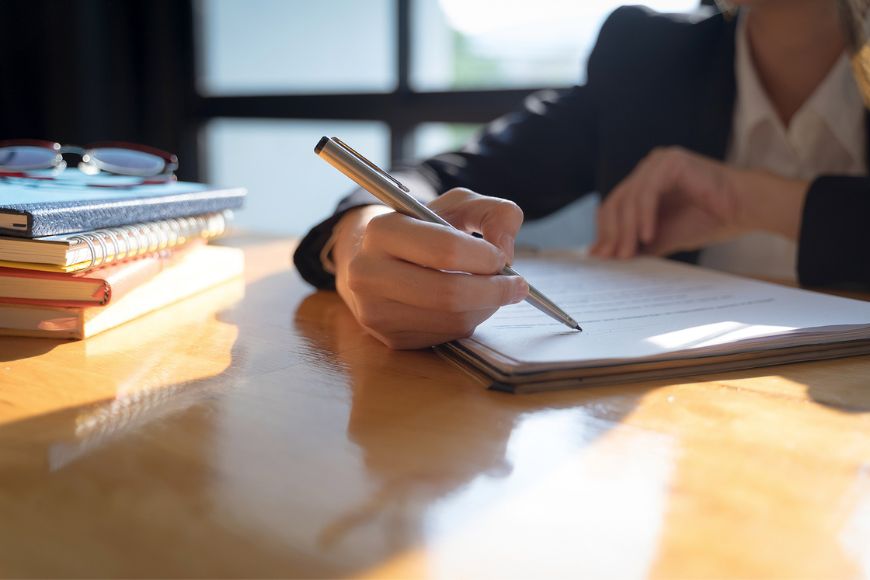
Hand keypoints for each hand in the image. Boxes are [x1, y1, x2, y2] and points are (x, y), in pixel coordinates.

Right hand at [331, 188, 528, 349]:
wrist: (379, 261)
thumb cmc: (425, 231)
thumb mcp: (458, 206)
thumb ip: (493, 213)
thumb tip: (505, 248)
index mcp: (382, 230)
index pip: (446, 249)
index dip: (485, 256)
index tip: (502, 257)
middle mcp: (368, 273)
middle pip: (448, 293)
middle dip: (494, 290)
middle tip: (516, 285)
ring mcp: (376, 311)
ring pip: (452, 319)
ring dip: (485, 307)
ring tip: (490, 291)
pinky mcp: (390, 338)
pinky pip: (446, 336)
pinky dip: (467, 321)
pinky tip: (465, 305)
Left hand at [590, 147, 808, 258]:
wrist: (745, 210)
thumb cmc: (709, 220)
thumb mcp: (664, 237)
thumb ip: (637, 243)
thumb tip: (607, 255)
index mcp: (644, 183)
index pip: (614, 206)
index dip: (605, 232)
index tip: (602, 256)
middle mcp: (648, 169)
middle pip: (617, 202)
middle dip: (612, 233)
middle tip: (612, 258)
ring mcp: (659, 162)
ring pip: (630, 198)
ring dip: (626, 229)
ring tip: (627, 254)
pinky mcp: (672, 162)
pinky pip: (648, 192)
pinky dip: (643, 216)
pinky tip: (646, 236)